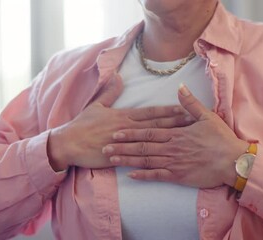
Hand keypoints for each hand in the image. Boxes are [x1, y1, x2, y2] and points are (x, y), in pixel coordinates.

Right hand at [47, 78, 192, 170]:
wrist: (68, 143)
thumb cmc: (82, 125)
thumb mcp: (96, 105)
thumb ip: (110, 92)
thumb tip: (118, 76)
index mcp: (124, 116)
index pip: (151, 113)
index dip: (168, 111)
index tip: (184, 109)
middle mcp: (127, 128)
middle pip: (157, 126)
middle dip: (176, 124)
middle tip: (194, 122)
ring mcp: (125, 143)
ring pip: (151, 141)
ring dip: (169, 139)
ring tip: (186, 139)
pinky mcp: (120, 156)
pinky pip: (139, 158)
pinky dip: (153, 158)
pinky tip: (167, 160)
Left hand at [103, 84, 248, 188]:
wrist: (233, 161)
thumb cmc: (222, 139)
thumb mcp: (207, 116)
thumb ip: (190, 103)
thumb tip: (180, 87)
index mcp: (176, 133)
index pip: (148, 132)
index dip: (130, 132)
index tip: (115, 132)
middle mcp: (171, 147)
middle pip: (142, 146)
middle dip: (122, 147)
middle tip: (104, 147)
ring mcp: (173, 163)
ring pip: (145, 161)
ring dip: (127, 160)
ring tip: (111, 160)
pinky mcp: (179, 176)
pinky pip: (157, 176)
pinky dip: (143, 175)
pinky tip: (130, 175)